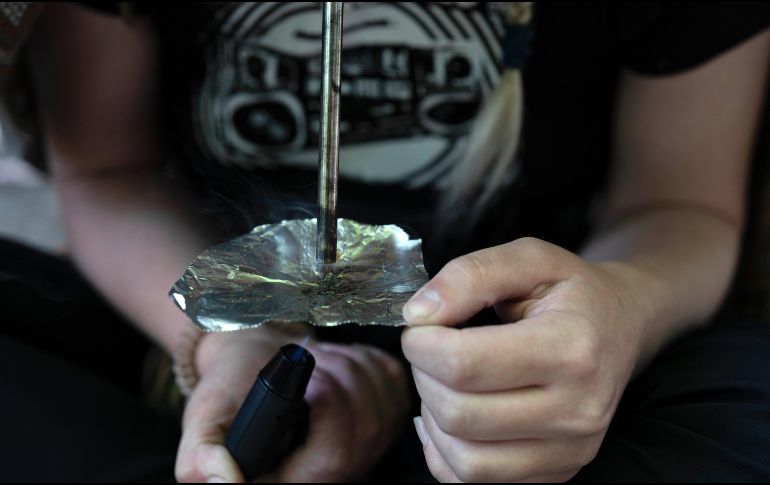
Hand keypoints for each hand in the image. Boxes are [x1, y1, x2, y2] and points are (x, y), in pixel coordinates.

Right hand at [175, 325, 409, 482]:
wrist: (256, 363)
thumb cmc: (229, 394)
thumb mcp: (202, 421)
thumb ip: (200, 458)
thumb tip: (225, 480)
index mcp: (294, 480)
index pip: (333, 458)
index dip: (331, 410)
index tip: (310, 376)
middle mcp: (336, 473)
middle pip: (366, 426)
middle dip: (339, 377)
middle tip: (309, 358)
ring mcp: (368, 447)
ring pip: (382, 402)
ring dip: (350, 365)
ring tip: (317, 360)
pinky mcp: (387, 416)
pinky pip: (393, 385)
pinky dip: (367, 360)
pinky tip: (339, 362)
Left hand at [402, 237, 649, 481]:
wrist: (622, 326)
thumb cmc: (571, 291)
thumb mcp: (529, 258)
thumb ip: (470, 275)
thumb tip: (418, 314)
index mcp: (572, 348)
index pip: (464, 364)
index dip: (421, 344)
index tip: (420, 326)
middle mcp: (578, 409)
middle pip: (459, 414)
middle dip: (423, 377)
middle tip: (430, 349)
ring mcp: (571, 449)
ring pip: (464, 460)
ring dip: (432, 416)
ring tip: (442, 380)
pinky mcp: (558, 472)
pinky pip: (474, 482)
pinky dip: (445, 451)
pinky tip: (451, 416)